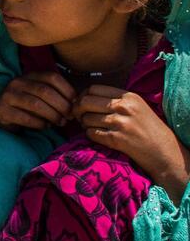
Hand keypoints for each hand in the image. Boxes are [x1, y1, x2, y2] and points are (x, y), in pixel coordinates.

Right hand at [0, 71, 74, 130]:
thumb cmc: (25, 107)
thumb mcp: (38, 96)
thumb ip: (54, 94)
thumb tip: (76, 103)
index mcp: (28, 76)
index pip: (52, 77)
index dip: (67, 90)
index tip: (75, 104)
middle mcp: (17, 83)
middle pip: (45, 91)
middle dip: (62, 106)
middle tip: (69, 117)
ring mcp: (8, 96)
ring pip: (36, 104)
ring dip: (52, 115)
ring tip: (59, 123)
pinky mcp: (2, 110)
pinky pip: (25, 117)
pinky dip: (39, 123)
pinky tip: (45, 126)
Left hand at [75, 86, 189, 193]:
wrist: (164, 152)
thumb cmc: (148, 128)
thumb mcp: (136, 106)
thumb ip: (115, 100)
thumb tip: (83, 97)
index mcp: (128, 96)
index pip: (93, 88)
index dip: (83, 96)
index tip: (82, 103)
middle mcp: (123, 108)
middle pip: (85, 101)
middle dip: (77, 109)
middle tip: (78, 116)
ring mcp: (120, 123)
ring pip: (86, 118)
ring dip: (84, 124)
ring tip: (91, 127)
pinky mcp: (116, 139)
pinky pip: (91, 133)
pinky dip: (89, 134)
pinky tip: (97, 136)